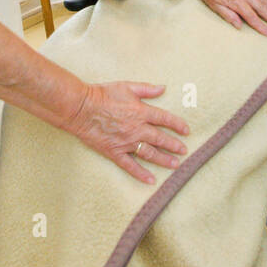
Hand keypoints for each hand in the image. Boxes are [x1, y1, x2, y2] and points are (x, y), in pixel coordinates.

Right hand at [63, 82, 190, 184]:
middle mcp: (137, 129)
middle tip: (184, 151)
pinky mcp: (114, 152)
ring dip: (164, 159)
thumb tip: (163, 88)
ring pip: (149, 153)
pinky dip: (141, 173)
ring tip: (175, 165)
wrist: (80, 108)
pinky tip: (151, 180)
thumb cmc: (102, 94)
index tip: (186, 131)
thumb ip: (146, 89)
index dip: (177, 125)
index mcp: (141, 112)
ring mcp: (126, 142)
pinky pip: (130, 165)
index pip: (165, 119)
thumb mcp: (126, 86)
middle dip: (174, 145)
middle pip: (160, 139)